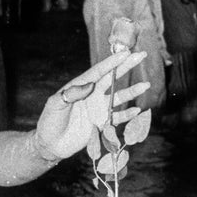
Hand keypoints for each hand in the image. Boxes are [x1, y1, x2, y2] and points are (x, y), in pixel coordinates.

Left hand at [34, 50, 149, 160]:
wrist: (51, 143)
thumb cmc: (50, 121)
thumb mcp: (55, 104)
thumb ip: (70, 94)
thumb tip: (89, 85)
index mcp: (81, 86)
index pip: (98, 71)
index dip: (112, 62)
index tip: (125, 53)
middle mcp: (92, 94)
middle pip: (112, 78)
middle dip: (126, 67)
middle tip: (141, 55)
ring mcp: (98, 108)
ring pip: (119, 97)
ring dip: (132, 92)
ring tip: (146, 85)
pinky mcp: (102, 123)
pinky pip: (118, 117)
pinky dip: (128, 114)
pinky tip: (137, 110)